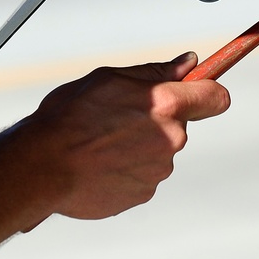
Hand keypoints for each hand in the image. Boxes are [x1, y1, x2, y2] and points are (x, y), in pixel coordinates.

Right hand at [20, 51, 229, 222]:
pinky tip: (100, 163)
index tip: (202, 89)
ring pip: (158, 150)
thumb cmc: (71, 117)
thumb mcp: (110, 79)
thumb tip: (187, 64)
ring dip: (139, 145)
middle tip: (119, 116)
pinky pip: (143, 174)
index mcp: (166, 105)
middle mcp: (171, 140)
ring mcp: (158, 170)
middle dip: (157, 119)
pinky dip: (126, 168)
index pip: (215, 96)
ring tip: (101, 142)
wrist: (43, 167)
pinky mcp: (143, 194)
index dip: (209, 91)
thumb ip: (156, 73)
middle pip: (179, 124)